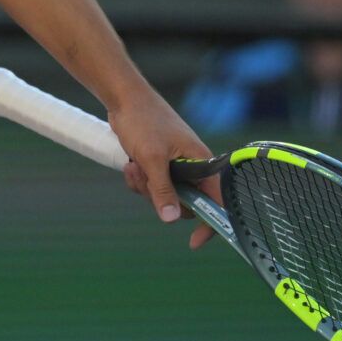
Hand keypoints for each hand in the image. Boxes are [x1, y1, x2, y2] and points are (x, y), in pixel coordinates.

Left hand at [107, 89, 220, 249]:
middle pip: (184, 203)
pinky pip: (151, 185)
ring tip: (135, 166)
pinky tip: (129, 164)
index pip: (217, 201)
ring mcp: (174, 165)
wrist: (124, 98)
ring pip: (163, 195)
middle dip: (160, 198)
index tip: (194, 242)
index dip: (210, 224)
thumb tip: (171, 219)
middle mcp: (192, 166)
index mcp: (202, 163)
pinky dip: (138, 180)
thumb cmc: (144, 121)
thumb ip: (163, 189)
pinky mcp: (158, 163)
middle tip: (146, 179)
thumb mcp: (152, 159)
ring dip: (145, 187)